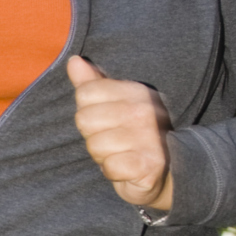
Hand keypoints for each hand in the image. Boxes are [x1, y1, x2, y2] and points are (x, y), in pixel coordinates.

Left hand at [67, 55, 172, 210]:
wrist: (162, 174)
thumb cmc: (130, 138)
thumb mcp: (112, 106)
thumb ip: (92, 84)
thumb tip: (74, 61)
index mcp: (136, 91)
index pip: (85, 93)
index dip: (87, 111)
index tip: (106, 121)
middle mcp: (145, 110)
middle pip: (84, 119)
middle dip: (92, 136)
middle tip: (113, 142)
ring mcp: (150, 137)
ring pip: (94, 145)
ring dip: (102, 156)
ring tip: (120, 154)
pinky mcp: (149, 164)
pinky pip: (110, 166)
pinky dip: (112, 171)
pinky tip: (126, 168)